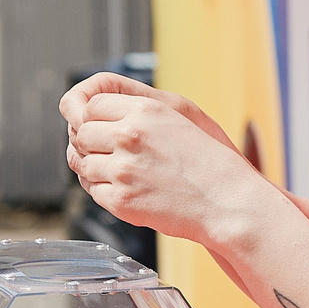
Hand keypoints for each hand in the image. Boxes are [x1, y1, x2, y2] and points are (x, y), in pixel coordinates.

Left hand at [65, 84, 270, 243]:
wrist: (226, 201)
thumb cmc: (208, 160)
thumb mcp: (180, 115)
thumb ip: (137, 107)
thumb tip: (94, 110)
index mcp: (145, 110)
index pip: (91, 105)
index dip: (92, 118)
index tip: (101, 129)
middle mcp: (130, 135)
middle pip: (81, 134)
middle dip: (90, 144)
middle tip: (109, 154)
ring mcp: (123, 169)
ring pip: (82, 164)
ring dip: (95, 169)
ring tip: (120, 173)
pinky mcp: (121, 200)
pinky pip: (92, 191)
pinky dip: (102, 191)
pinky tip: (124, 189)